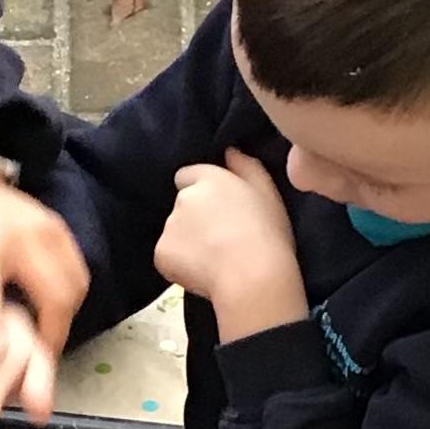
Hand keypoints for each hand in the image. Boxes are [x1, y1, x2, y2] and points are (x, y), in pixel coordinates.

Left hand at [0, 160, 87, 364]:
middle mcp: (20, 234)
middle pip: (52, 296)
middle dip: (47, 337)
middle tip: (32, 361)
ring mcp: (49, 229)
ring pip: (74, 291)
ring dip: (61, 321)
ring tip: (39, 336)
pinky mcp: (63, 231)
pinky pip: (78, 277)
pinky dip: (68, 302)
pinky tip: (47, 311)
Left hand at [152, 148, 307, 340]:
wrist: (253, 277)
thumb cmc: (268, 234)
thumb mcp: (268, 193)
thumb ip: (247, 167)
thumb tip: (229, 151)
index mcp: (208, 179)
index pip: (188, 176)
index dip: (202, 192)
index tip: (218, 209)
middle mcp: (183, 198)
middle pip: (182, 205)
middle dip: (194, 218)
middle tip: (221, 238)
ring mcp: (169, 226)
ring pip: (174, 232)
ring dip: (188, 241)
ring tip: (216, 259)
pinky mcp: (161, 253)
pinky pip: (168, 256)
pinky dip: (180, 264)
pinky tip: (203, 273)